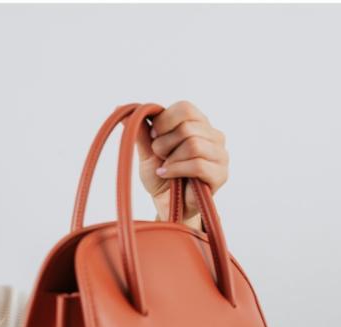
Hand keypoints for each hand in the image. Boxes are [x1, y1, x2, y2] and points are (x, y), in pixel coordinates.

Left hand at [135, 100, 228, 228]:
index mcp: (198, 123)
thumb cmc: (160, 176)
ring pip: (193, 145)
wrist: (166, 204)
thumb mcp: (146, 150)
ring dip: (171, 158)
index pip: (185, 108)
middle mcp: (213, 135)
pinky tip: (167, 174)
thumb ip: (139, 130)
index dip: (163, 121)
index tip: (153, 137)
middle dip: (164, 144)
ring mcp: (220, 155)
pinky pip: (197, 164)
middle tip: (160, 156)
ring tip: (165, 168)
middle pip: (188, 127)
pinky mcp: (220, 174)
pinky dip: (176, 169)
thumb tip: (120, 107)